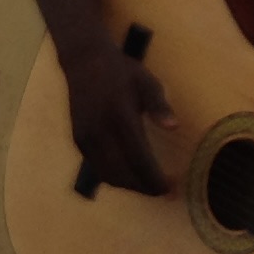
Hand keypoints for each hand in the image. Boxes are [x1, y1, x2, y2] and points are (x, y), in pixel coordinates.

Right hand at [64, 44, 176, 194]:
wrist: (83, 62)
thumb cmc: (120, 72)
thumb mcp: (146, 82)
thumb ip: (159, 106)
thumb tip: (174, 127)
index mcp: (119, 118)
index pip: (138, 160)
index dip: (155, 179)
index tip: (172, 189)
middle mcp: (99, 133)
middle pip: (123, 174)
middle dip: (145, 188)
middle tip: (167, 191)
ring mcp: (86, 139)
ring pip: (109, 176)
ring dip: (131, 186)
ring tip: (151, 185)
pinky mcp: (79, 141)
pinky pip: (98, 168)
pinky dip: (116, 177)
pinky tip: (132, 174)